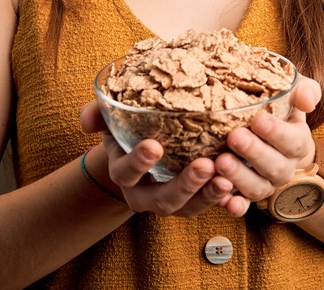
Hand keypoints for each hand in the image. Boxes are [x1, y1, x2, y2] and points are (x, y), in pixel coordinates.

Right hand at [80, 101, 235, 216]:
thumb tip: (86, 120)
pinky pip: (209, 208)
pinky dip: (223, 202)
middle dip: (184, 185)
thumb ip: (98, 114)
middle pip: (164, 200)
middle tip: (205, 165)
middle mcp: (145, 194)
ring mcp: (171, 201)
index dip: (138, 162)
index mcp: (124, 173)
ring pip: (189, 208)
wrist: (144, 148)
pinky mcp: (194, 202)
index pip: (126, 173)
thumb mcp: (112, 119)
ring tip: (227, 178)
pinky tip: (237, 190)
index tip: (154, 146)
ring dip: (208, 195)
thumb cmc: (129, 128)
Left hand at [212, 75, 322, 215]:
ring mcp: (266, 184)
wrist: (268, 138)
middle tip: (234, 136)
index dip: (276, 132)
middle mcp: (285, 167)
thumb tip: (307, 100)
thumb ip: (304, 91)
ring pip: (257, 188)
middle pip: (274, 166)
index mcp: (297, 142)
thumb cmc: (278, 111)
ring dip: (239, 177)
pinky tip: (223, 200)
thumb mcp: (292, 95)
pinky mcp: (246, 196)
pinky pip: (242, 206)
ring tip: (220, 162)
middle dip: (254, 152)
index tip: (258, 119)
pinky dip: (234, 205)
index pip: (292, 140)